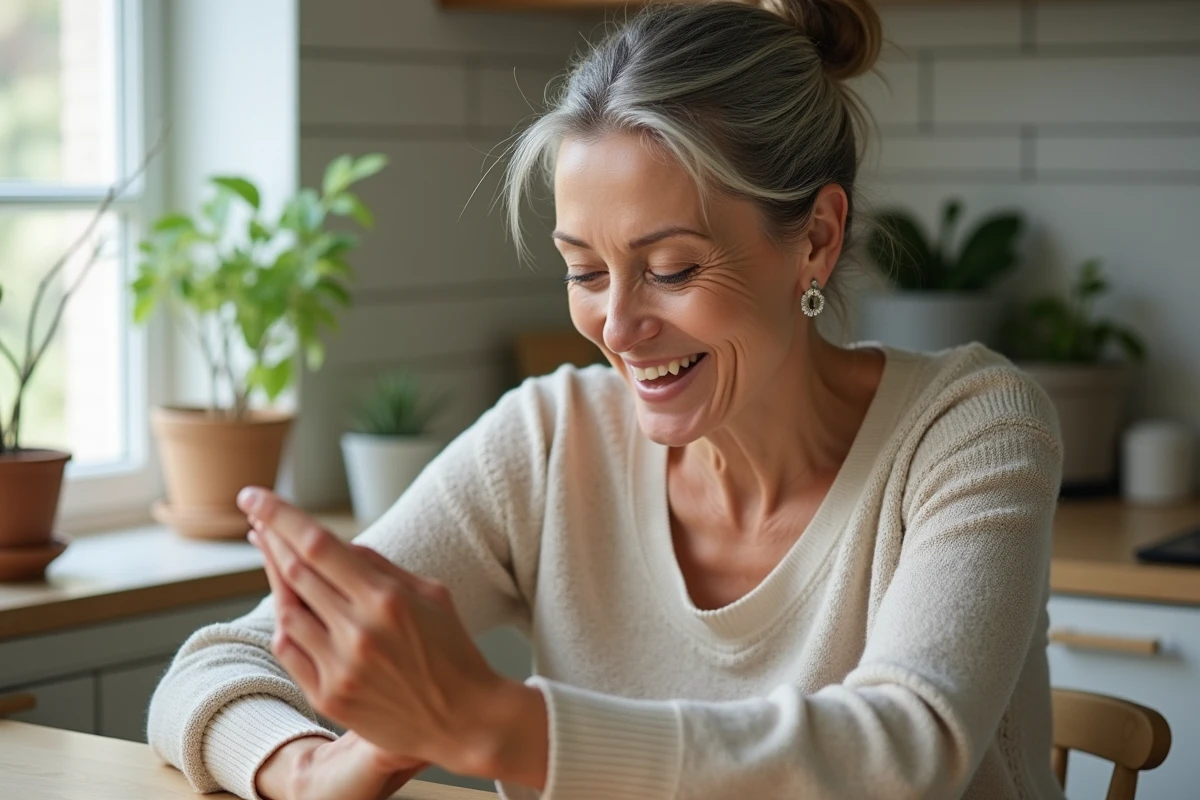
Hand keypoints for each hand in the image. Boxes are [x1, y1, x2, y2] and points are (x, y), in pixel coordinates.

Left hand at [240, 487, 547, 788]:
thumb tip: (335, 543)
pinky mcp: (329, 697)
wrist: (464, 720)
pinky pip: (289, 651)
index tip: (253, 496)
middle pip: (294, 573)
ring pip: (286, 611)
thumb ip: (380, 566)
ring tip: (272, 555)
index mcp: (386, 599)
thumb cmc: (453, 649)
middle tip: (255, 518)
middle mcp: (358, 632)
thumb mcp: (431, 593)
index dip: (279, 516)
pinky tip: (289, 607)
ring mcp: (339, 667)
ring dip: (275, 579)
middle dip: (270, 539)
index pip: (318, 545)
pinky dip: (286, 624)